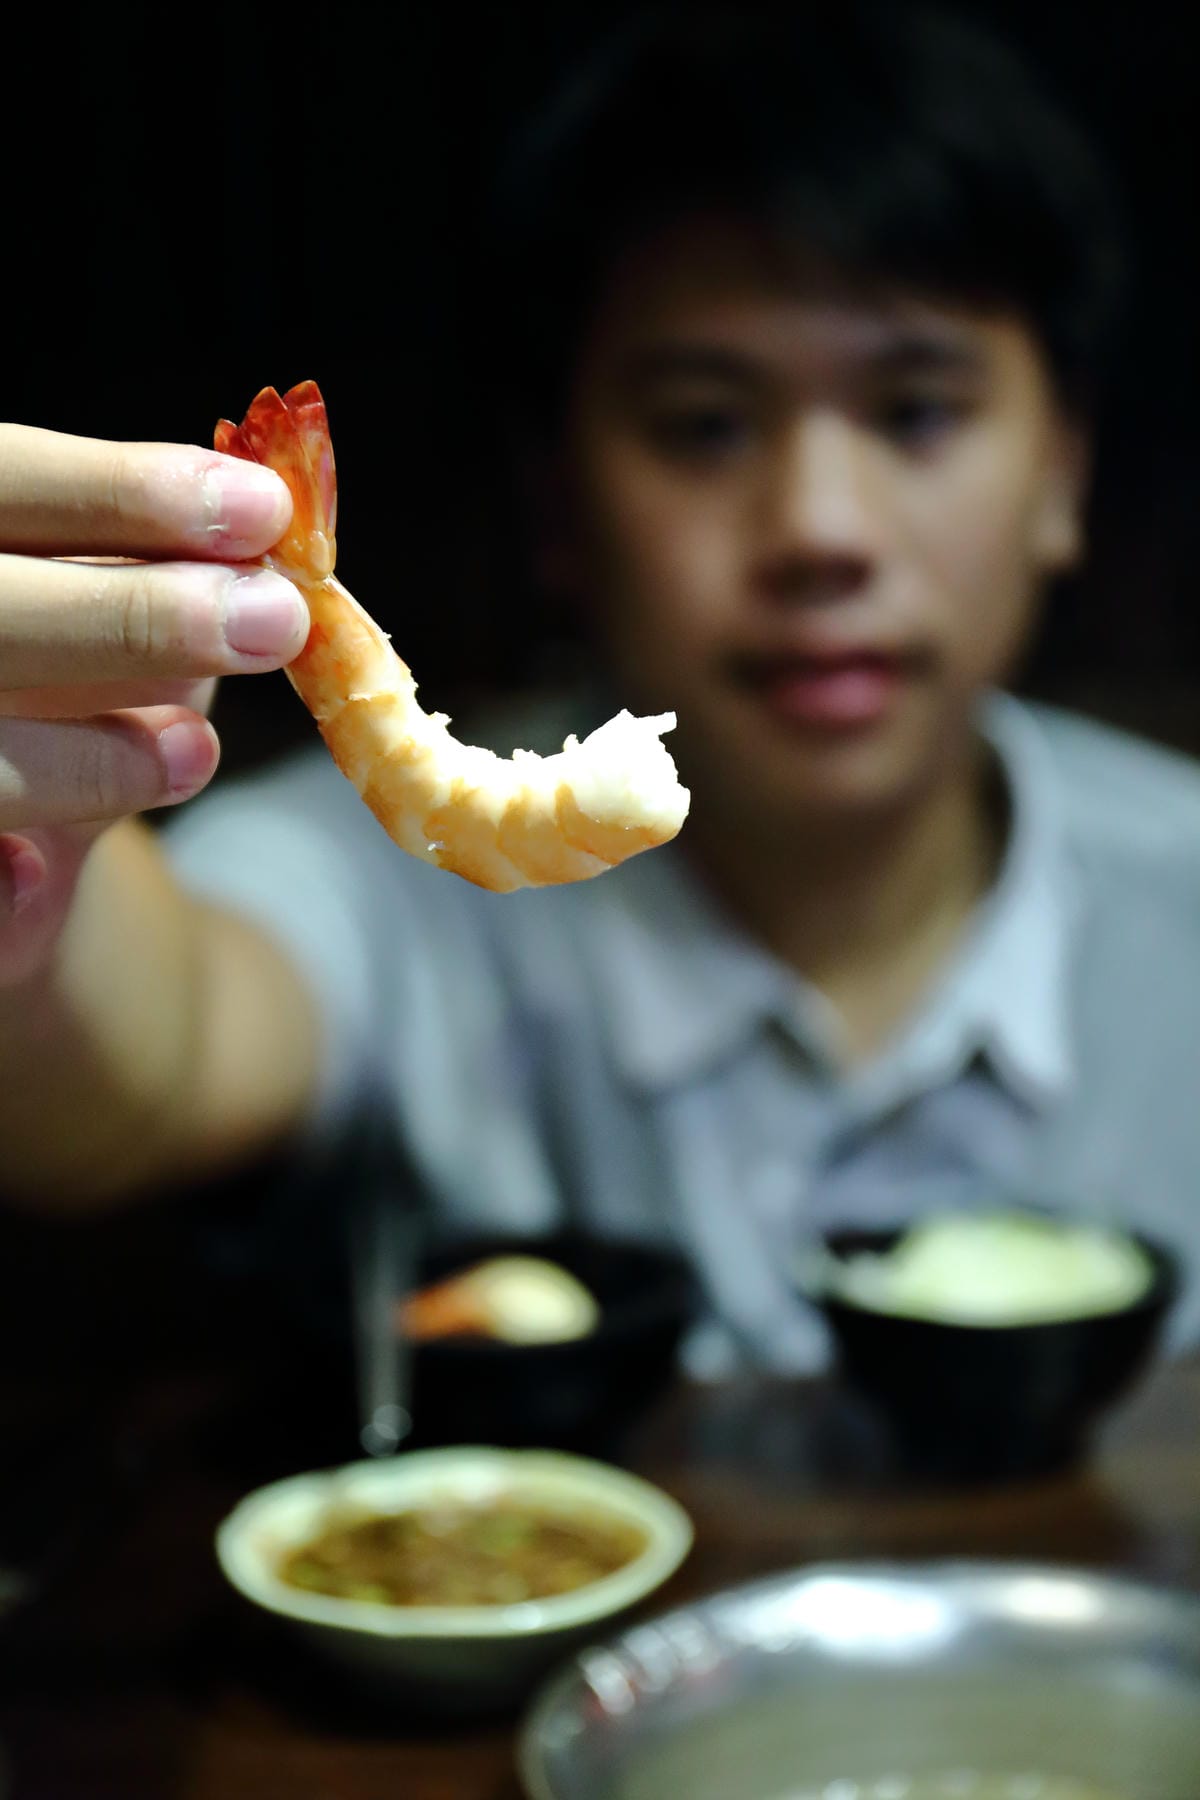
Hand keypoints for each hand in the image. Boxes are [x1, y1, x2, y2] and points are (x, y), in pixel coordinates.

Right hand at [0, 421, 305, 972]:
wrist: (20, 847)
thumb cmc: (80, 683)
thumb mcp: (131, 605)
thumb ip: (174, 558)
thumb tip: (268, 517)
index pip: (8, 480)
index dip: (122, 491)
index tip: (265, 511)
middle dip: (128, 617)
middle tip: (272, 622)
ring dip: (78, 758)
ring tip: (195, 754)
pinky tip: (32, 869)